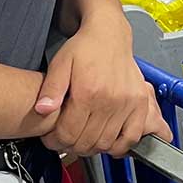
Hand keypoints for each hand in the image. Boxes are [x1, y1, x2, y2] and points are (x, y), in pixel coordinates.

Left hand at [35, 11, 171, 157]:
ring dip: (92, 147)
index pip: (69, 133)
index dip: (56, 141)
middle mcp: (110, 100)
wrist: (110, 34)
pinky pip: (132, 136)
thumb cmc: (85, 48)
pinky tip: (108, 141)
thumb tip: (42, 110)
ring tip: (83, 139)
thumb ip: (51, 89)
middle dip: (71, 146)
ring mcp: (128, 103)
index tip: (51, 139)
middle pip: (87, 142)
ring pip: (107, 143)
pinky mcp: (140, 103)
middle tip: (65, 140)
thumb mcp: (60, 63)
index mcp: (88, 91)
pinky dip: (119, 145)